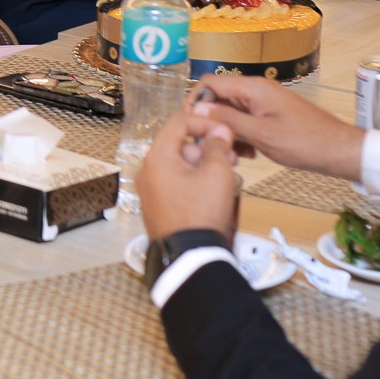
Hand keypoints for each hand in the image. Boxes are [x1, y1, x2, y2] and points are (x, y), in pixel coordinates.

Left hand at [138, 110, 240, 240]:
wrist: (190, 256)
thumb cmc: (201, 213)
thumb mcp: (216, 173)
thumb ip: (218, 146)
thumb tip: (219, 131)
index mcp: (157, 157)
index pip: (179, 122)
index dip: (205, 122)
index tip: (225, 132)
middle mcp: (148, 171)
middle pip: (181, 145)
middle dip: (208, 149)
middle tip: (231, 159)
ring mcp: (151, 190)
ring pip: (182, 165)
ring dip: (205, 167)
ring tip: (226, 180)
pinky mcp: (159, 206)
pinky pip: (178, 183)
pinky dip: (196, 182)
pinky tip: (214, 193)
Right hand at [187, 74, 364, 181]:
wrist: (337, 150)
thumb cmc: (305, 142)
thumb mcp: (261, 134)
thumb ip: (228, 119)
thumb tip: (198, 107)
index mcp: (254, 88)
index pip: (210, 83)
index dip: (195, 101)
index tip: (190, 122)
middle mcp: (257, 91)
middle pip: (219, 97)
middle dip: (211, 119)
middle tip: (210, 142)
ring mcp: (264, 103)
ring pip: (231, 112)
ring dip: (227, 131)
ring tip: (233, 152)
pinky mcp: (270, 116)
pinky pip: (245, 121)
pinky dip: (241, 136)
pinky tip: (248, 153)